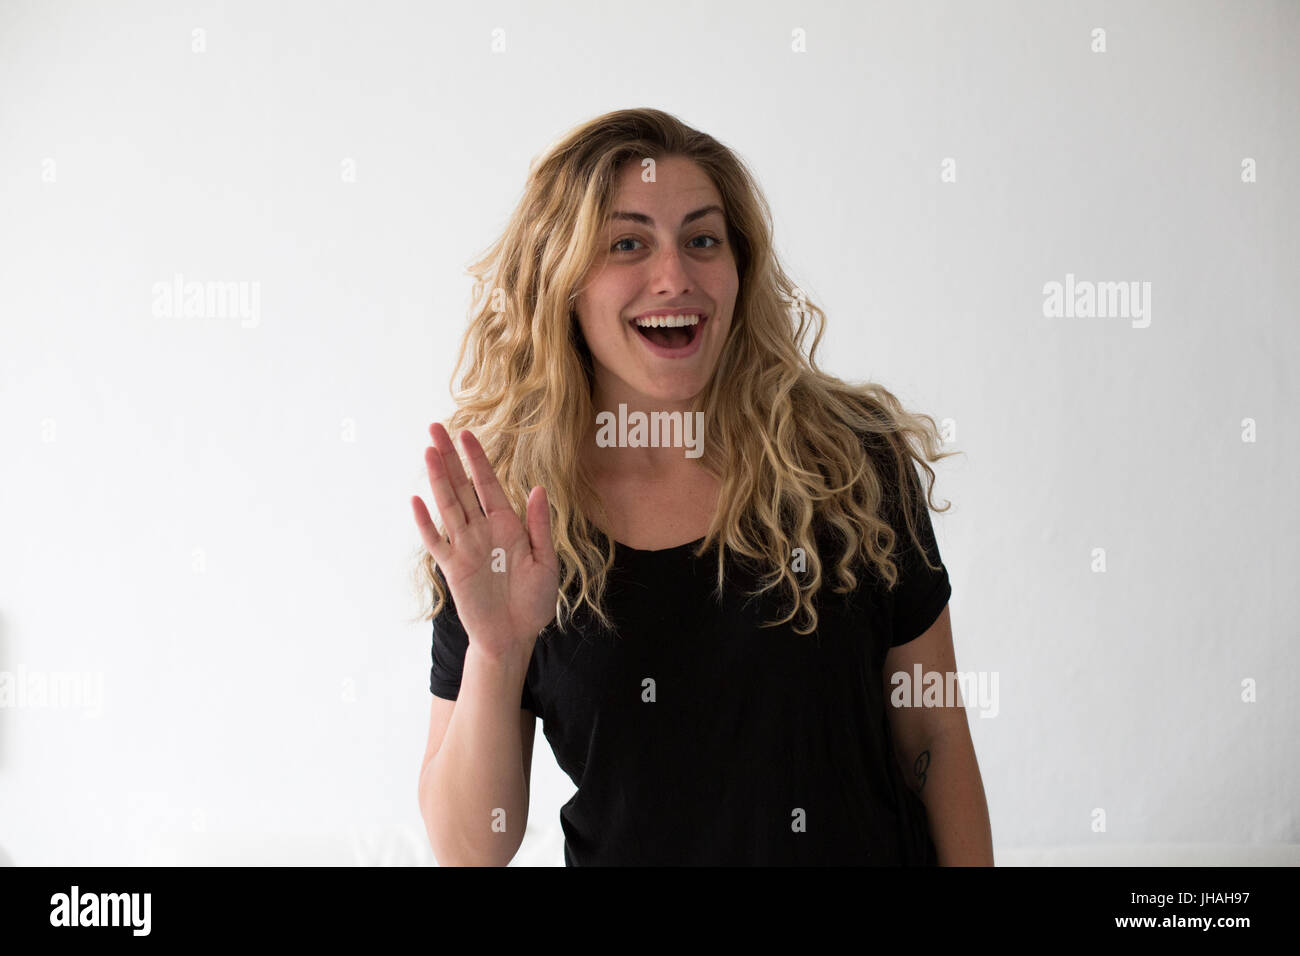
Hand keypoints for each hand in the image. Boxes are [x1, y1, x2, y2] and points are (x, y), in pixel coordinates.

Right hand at [411, 423, 558, 661]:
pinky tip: (417, 502)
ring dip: (437, 480)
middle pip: (461, 486)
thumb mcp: (545, 562)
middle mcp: (483, 530)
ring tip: (427, 452)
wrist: (515, 636)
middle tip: (434, 427)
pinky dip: (426, 523)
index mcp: (507, 525)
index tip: (466, 433)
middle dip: (449, 458)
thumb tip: (537, 489)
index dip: (476, 458)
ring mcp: (465, 547)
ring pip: (447, 506)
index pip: (487, 483)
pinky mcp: (453, 568)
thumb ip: (538, 525)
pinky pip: (436, 542)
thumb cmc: (534, 601)